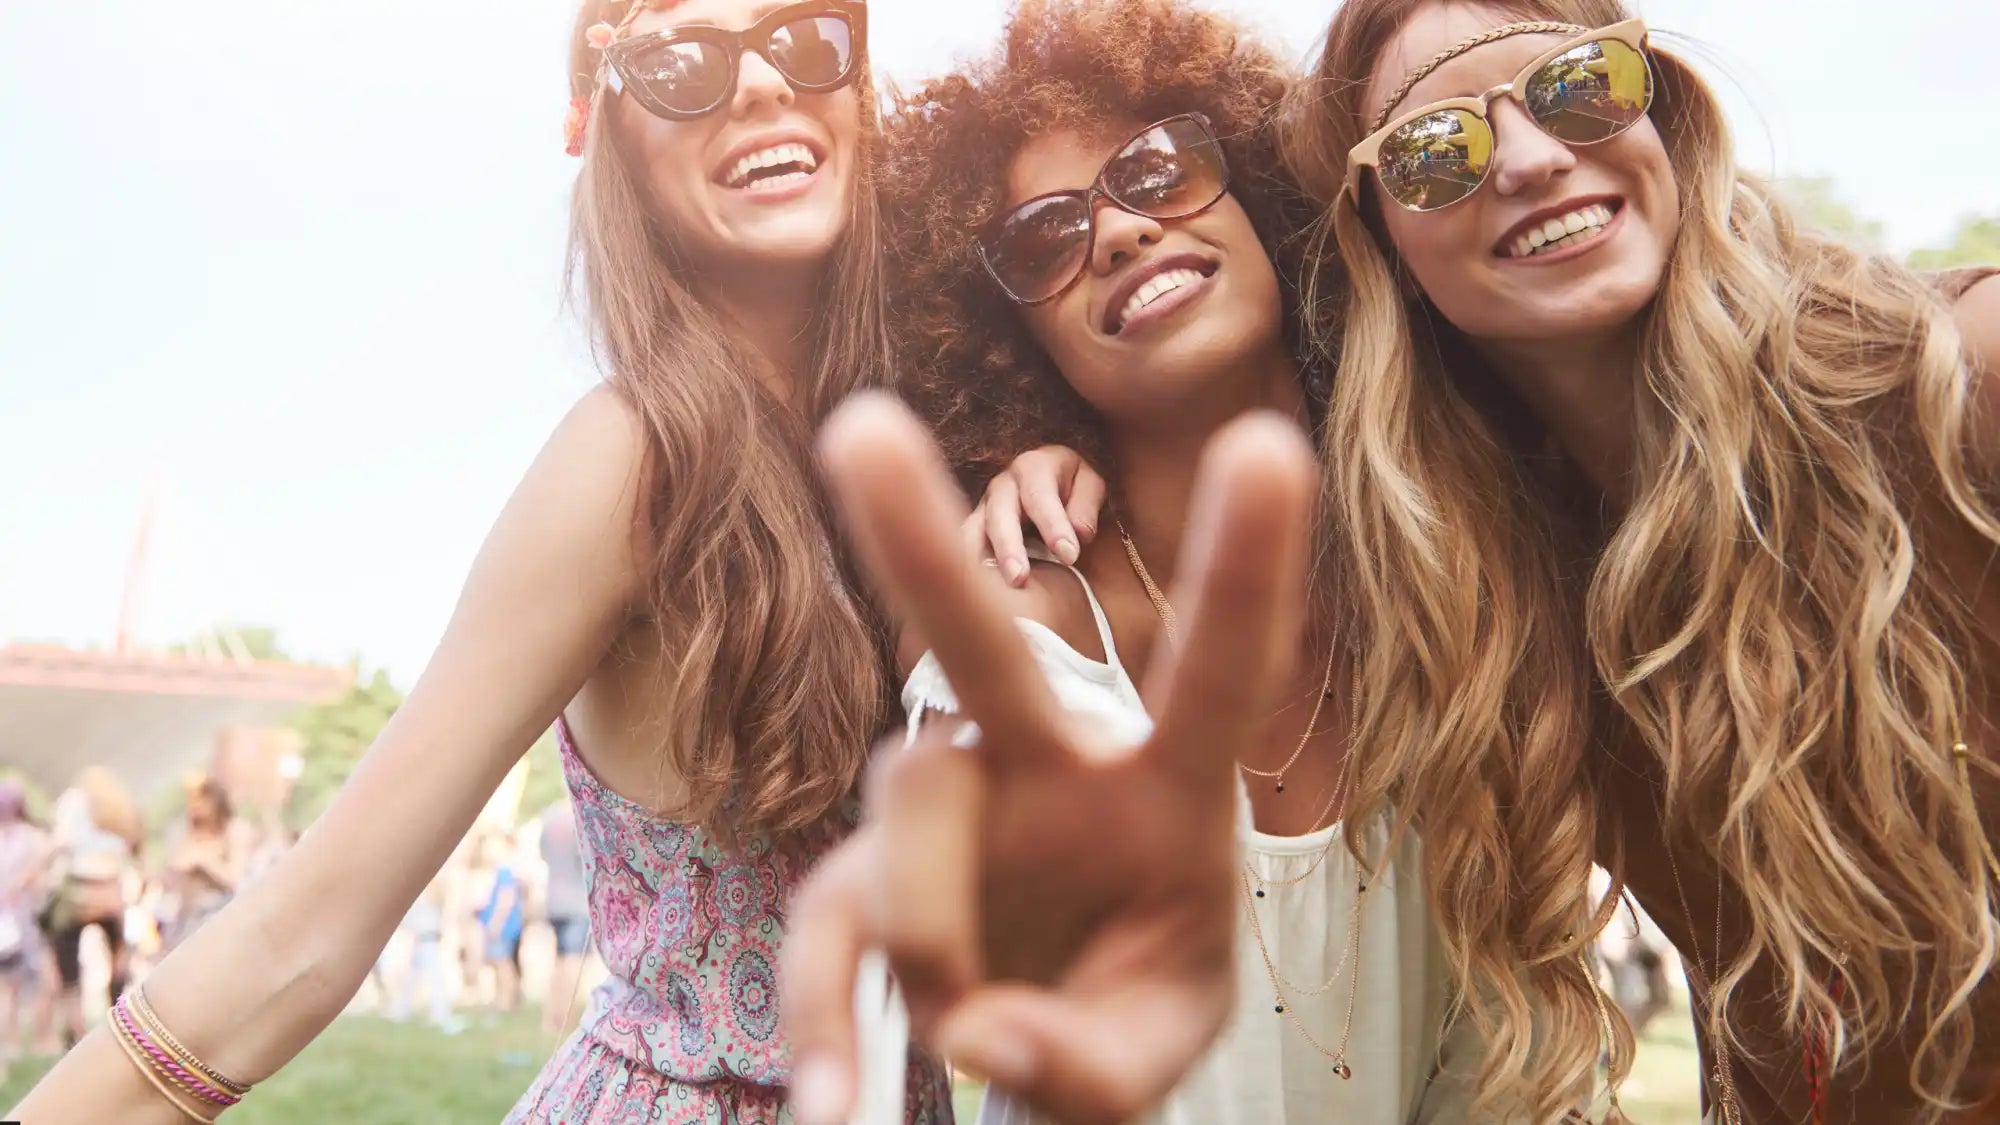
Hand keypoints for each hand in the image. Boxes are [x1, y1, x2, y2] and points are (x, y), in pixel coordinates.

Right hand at [785, 394, 1314, 1124]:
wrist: (1052, 1046)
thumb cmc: (1130, 1008)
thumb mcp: (1154, 1054)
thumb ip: (1091, 1066)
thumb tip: (973, 1034)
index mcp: (1168, 788)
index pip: (1214, 670)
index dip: (1244, 567)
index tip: (1268, 442)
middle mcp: (1047, 768)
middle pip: (983, 650)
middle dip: (921, 547)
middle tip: (859, 428)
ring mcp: (949, 817)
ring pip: (908, 809)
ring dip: (934, 927)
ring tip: (972, 1034)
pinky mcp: (865, 883)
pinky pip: (824, 930)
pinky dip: (821, 1020)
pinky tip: (830, 1105)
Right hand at [965, 446, 1106, 586]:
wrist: (1050, 477)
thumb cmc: (1072, 485)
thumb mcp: (1090, 484)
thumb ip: (1085, 507)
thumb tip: (1079, 534)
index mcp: (1033, 468)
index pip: (1039, 496)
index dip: (1053, 526)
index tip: (1068, 556)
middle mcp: (1003, 485)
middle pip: (1000, 515)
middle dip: (1008, 547)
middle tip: (1019, 578)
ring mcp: (984, 506)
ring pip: (974, 531)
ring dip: (979, 560)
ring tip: (988, 588)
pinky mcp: (976, 528)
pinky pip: (965, 546)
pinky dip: (967, 565)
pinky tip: (974, 588)